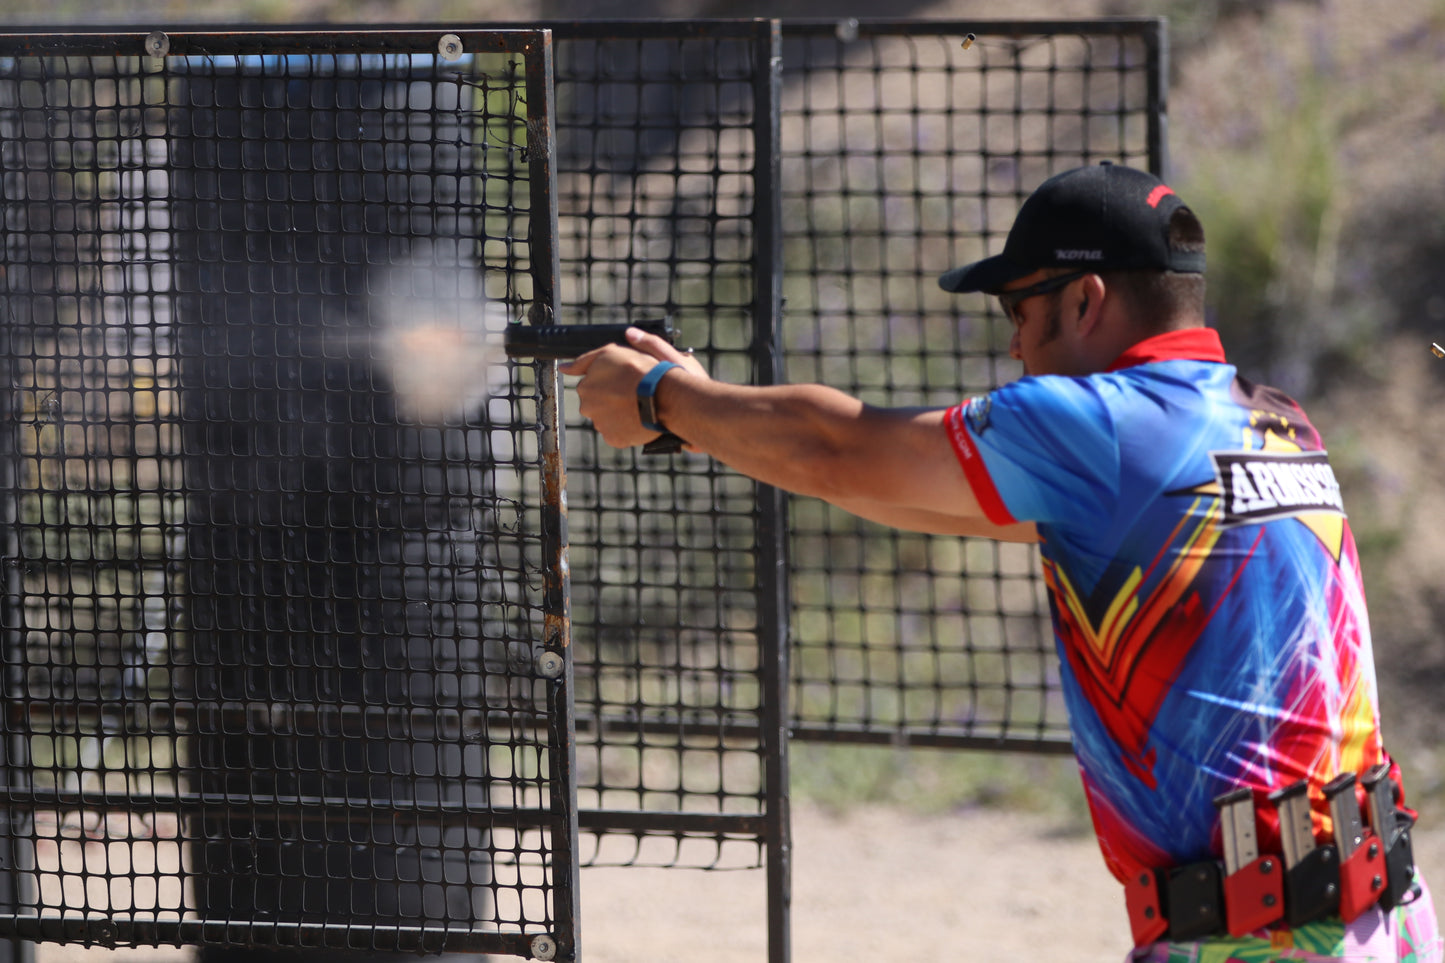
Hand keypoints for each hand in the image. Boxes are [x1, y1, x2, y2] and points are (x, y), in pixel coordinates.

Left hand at [560, 326, 707, 447]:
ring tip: (638, 405)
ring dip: (619, 413)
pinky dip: (626, 427)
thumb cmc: (640, 369)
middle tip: (631, 392)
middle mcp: (588, 407)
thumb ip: (584, 360)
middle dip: (611, 399)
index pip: (591, 385)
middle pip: (597, 403)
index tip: (624, 380)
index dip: (609, 382)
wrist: (663, 395)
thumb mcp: (610, 353)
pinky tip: (638, 418)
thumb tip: (564, 367)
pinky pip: (618, 433)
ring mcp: (601, 424)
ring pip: (607, 418)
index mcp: (585, 386)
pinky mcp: (614, 439)